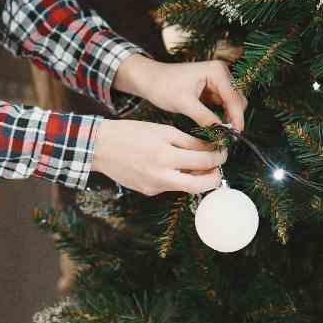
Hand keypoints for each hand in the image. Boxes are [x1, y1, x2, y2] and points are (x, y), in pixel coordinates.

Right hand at [90, 119, 224, 195]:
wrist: (101, 147)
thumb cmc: (131, 133)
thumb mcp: (163, 130)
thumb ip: (188, 141)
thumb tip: (210, 148)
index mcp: (165, 155)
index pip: (203, 161)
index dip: (218, 156)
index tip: (222, 151)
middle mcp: (161, 176)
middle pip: (200, 185)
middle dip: (215, 176)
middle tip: (218, 165)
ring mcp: (154, 187)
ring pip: (186, 187)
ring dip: (197, 177)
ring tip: (199, 164)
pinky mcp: (148, 192)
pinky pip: (171, 186)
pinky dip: (179, 177)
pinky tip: (175, 166)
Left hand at [115, 56, 246, 132]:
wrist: (150, 79)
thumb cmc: (163, 85)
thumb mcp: (183, 103)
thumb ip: (204, 118)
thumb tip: (220, 133)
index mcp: (216, 71)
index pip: (233, 97)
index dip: (237, 117)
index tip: (236, 135)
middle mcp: (221, 72)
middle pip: (237, 100)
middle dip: (234, 118)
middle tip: (227, 138)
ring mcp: (218, 80)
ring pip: (232, 103)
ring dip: (229, 118)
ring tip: (221, 135)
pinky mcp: (213, 89)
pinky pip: (224, 105)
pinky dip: (222, 116)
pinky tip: (216, 127)